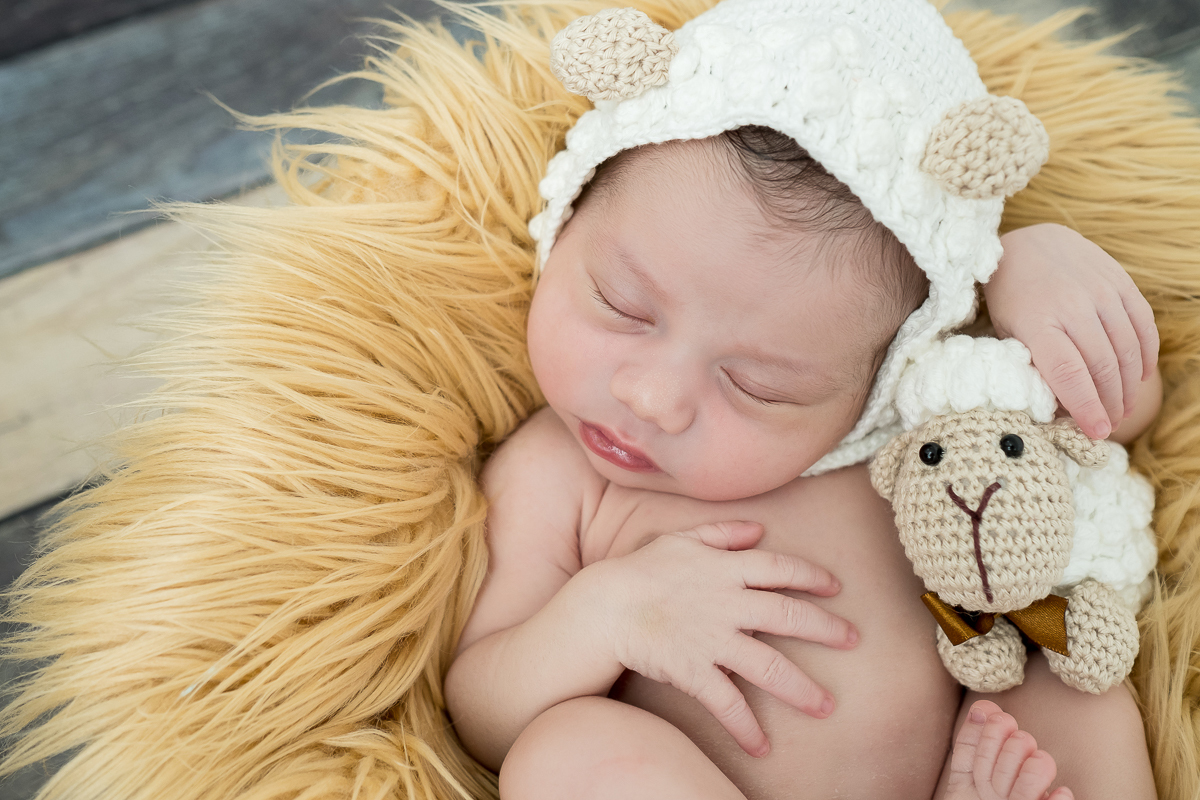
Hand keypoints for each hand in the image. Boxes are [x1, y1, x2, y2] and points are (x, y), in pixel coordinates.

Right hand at [591, 520, 856, 757]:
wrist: (604, 606)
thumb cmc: (641, 569)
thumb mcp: (681, 539)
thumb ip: (722, 532)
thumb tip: (758, 528)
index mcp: (727, 568)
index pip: (781, 569)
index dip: (813, 576)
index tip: (835, 587)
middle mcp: (728, 603)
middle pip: (789, 617)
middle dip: (826, 629)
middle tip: (854, 639)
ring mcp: (713, 639)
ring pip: (769, 667)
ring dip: (801, 689)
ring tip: (826, 706)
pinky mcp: (694, 670)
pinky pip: (727, 702)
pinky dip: (745, 726)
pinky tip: (761, 745)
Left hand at [985, 223, 1158, 438]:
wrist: (1028, 244)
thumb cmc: (1012, 299)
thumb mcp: (1009, 335)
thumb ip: (1034, 368)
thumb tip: (1062, 413)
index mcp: (1036, 322)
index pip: (1069, 373)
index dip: (1086, 407)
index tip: (1096, 432)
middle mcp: (1071, 305)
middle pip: (1102, 366)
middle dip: (1109, 404)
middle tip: (1108, 425)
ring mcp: (1100, 291)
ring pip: (1126, 349)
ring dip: (1127, 386)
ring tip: (1121, 409)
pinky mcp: (1121, 281)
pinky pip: (1143, 324)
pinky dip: (1144, 355)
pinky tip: (1137, 377)